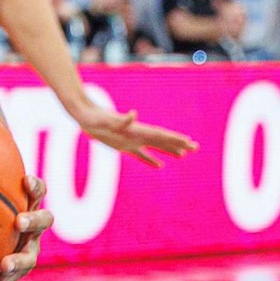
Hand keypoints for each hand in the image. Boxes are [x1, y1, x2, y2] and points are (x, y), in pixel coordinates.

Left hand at [0, 176, 51, 280]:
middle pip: (43, 221)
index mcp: (25, 204)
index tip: (25, 181)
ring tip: (3, 265)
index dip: (35, 186)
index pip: (37, 191)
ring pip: (29, 258)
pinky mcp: (12, 273)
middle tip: (18, 222)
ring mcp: (25, 251)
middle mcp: (31, 228)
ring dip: (17, 261)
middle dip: (33, 220)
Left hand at [69, 101, 197, 167]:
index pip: (160, 135)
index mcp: (137, 130)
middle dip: (178, 143)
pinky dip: (151, 160)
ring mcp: (131, 139)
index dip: (175, 139)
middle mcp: (137, 134)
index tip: (189, 142)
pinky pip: (141, 154)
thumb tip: (134, 114)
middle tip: (195, 147)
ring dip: (169, 150)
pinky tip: (160, 166)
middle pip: (162, 139)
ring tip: (184, 155)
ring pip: (155, 146)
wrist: (85, 115)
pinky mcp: (123, 145)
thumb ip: (122, 120)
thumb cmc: (96, 118)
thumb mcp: (107, 120)